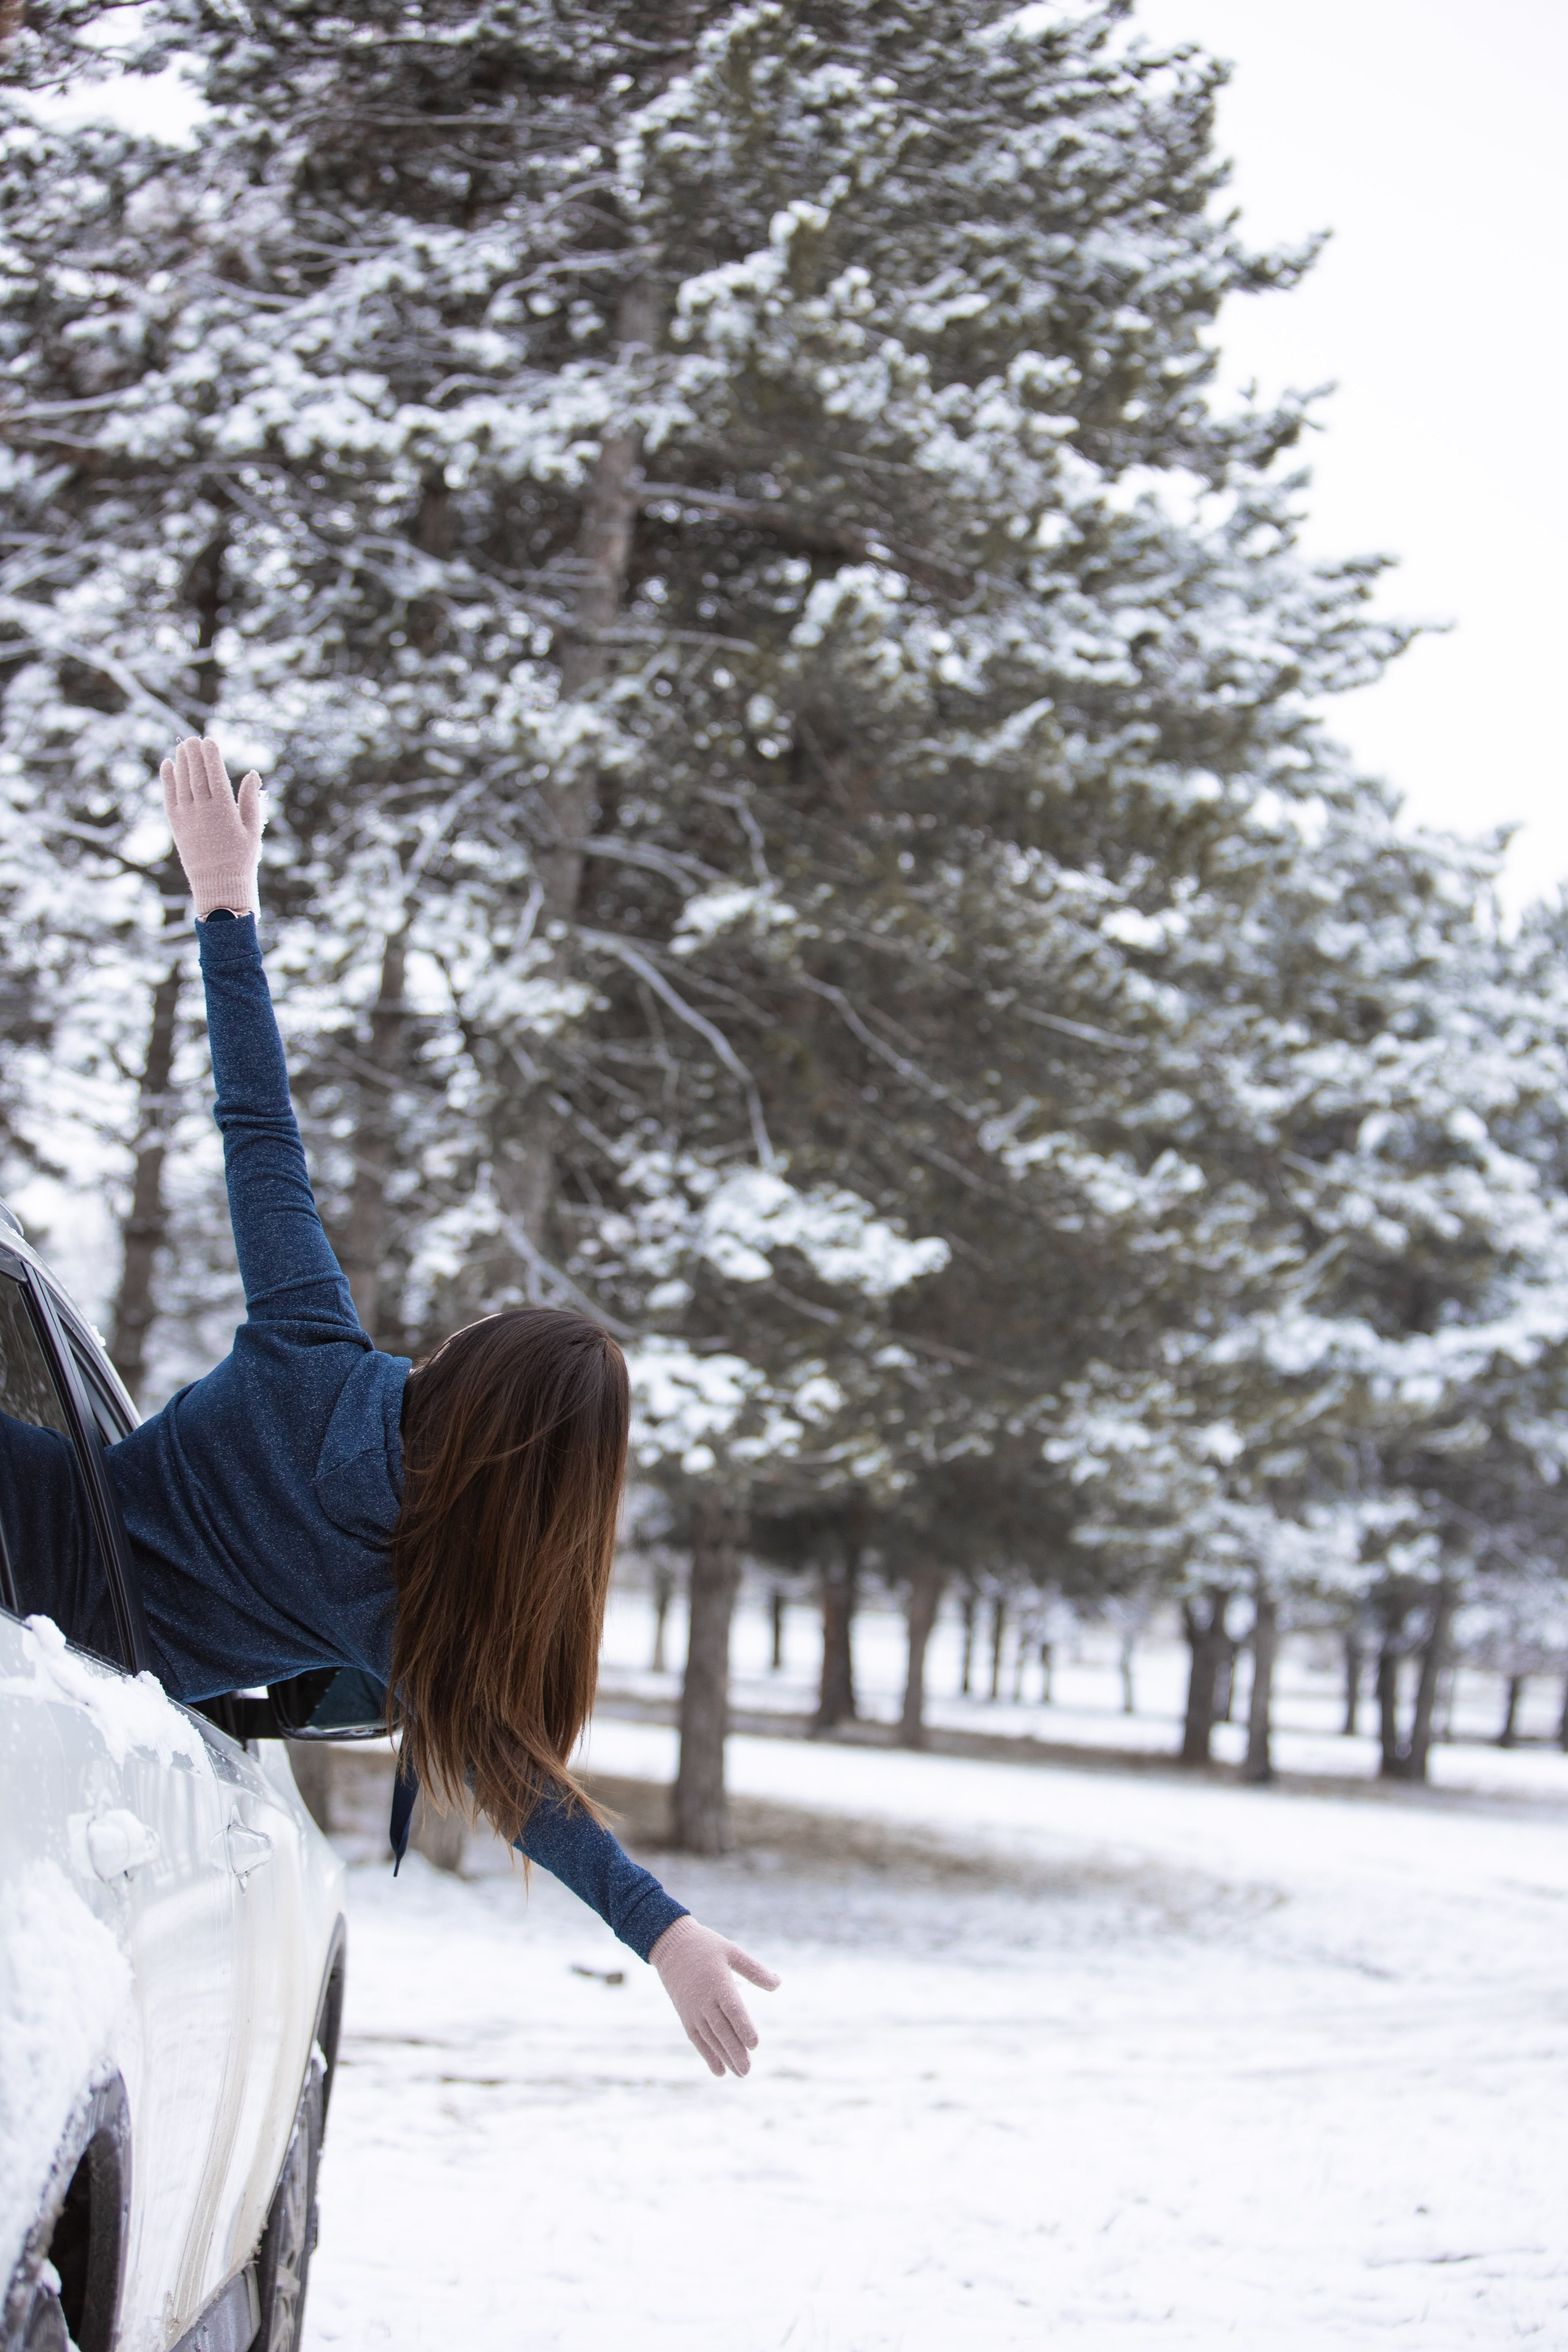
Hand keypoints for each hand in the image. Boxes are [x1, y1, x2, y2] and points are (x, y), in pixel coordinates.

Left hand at [161, 736, 266, 918]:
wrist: (218, 884)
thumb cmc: (240, 858)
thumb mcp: (252, 829)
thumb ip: (250, 800)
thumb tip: (252, 774)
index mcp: (224, 811)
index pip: (215, 775)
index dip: (211, 756)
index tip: (209, 741)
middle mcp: (202, 810)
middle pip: (196, 774)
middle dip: (194, 754)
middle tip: (193, 738)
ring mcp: (187, 817)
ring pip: (182, 782)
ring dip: (181, 762)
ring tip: (182, 747)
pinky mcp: (176, 824)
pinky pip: (169, 796)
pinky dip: (167, 779)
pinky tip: (168, 765)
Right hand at [649, 1915, 779, 2077]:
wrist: (670, 1945)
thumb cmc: (705, 1946)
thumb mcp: (731, 1951)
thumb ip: (754, 1970)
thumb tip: (778, 1984)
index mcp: (718, 1983)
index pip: (732, 2010)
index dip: (743, 2027)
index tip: (754, 2044)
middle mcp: (704, 2000)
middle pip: (721, 2030)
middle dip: (735, 2051)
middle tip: (747, 2070)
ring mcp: (693, 2010)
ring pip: (710, 2038)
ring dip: (724, 2057)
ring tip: (740, 2073)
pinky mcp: (685, 2015)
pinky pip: (697, 2039)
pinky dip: (707, 2055)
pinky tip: (719, 2071)